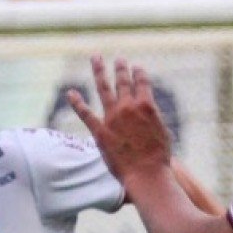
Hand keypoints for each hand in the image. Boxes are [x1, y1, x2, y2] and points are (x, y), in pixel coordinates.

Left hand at [67, 56, 175, 184]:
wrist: (146, 173)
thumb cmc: (159, 157)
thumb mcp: (162, 131)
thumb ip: (152, 118)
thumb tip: (147, 112)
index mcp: (146, 105)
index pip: (142, 82)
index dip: (139, 73)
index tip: (136, 67)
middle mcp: (128, 107)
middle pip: (122, 81)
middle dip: (120, 68)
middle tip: (119, 59)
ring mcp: (112, 118)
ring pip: (103, 89)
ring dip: (99, 72)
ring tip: (97, 59)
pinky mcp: (100, 132)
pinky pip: (85, 114)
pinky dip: (77, 103)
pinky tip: (70, 93)